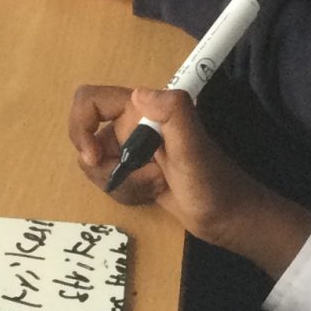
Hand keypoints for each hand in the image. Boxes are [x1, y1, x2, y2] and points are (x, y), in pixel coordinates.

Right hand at [69, 81, 310, 269]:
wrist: (229, 216)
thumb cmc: (213, 182)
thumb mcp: (194, 147)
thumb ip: (173, 113)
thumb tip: (139, 94)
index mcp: (143, 109)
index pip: (91, 100)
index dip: (81, 126)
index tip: (94, 157)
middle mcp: (135, 125)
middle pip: (90, 141)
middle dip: (109, 168)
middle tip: (147, 177)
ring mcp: (135, 150)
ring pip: (99, 165)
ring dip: (123, 183)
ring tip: (158, 185)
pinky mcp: (138, 172)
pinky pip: (112, 181)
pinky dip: (128, 192)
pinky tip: (156, 193)